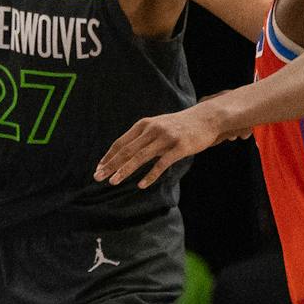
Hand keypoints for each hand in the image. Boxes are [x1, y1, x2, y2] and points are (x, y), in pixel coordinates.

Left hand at [95, 98, 233, 188]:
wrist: (206, 119)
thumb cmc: (179, 126)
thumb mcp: (158, 126)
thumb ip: (143, 137)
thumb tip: (126, 153)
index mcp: (144, 124)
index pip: (121, 142)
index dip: (109, 156)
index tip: (99, 168)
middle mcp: (152, 129)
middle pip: (126, 150)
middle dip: (110, 165)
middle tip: (98, 177)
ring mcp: (165, 138)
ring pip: (140, 157)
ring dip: (125, 171)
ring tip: (113, 182)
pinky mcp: (179, 147)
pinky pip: (161, 164)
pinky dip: (150, 175)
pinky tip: (141, 185)